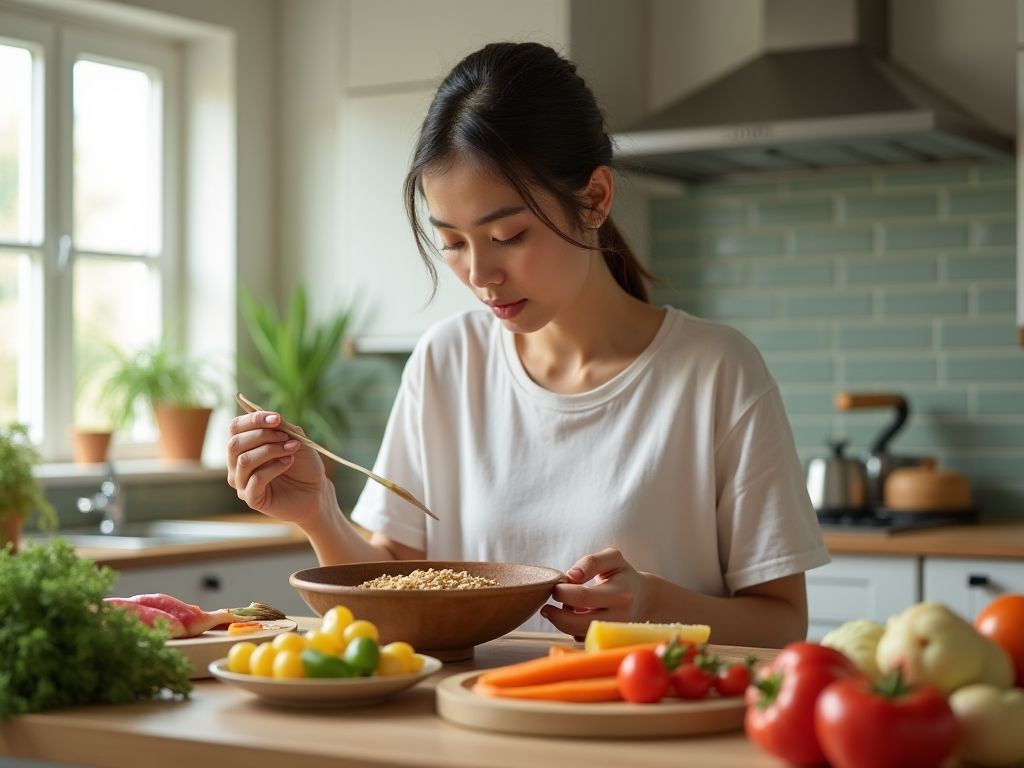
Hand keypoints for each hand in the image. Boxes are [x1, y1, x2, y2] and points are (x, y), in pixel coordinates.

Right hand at [227, 410, 325, 525]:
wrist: (317, 491)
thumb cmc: (304, 465)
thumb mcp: (295, 439)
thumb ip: (279, 426)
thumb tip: (261, 413)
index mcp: (245, 446)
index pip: (235, 427)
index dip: (253, 419)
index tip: (276, 419)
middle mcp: (237, 463)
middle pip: (235, 443)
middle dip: (262, 436)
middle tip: (286, 437)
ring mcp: (242, 482)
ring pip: (244, 460)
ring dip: (270, 451)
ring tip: (291, 450)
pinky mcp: (251, 498)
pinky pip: (255, 479)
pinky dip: (274, 468)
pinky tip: (288, 462)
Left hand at [542, 548, 651, 638]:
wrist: (645, 599)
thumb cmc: (624, 575)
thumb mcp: (612, 558)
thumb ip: (591, 562)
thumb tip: (571, 575)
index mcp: (620, 593)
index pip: (583, 596)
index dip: (562, 592)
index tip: (555, 586)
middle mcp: (619, 617)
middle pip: (578, 622)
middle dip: (556, 615)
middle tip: (546, 606)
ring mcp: (614, 633)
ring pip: (578, 634)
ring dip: (562, 623)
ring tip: (559, 609)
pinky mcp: (608, 642)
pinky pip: (583, 640)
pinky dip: (572, 630)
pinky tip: (573, 617)